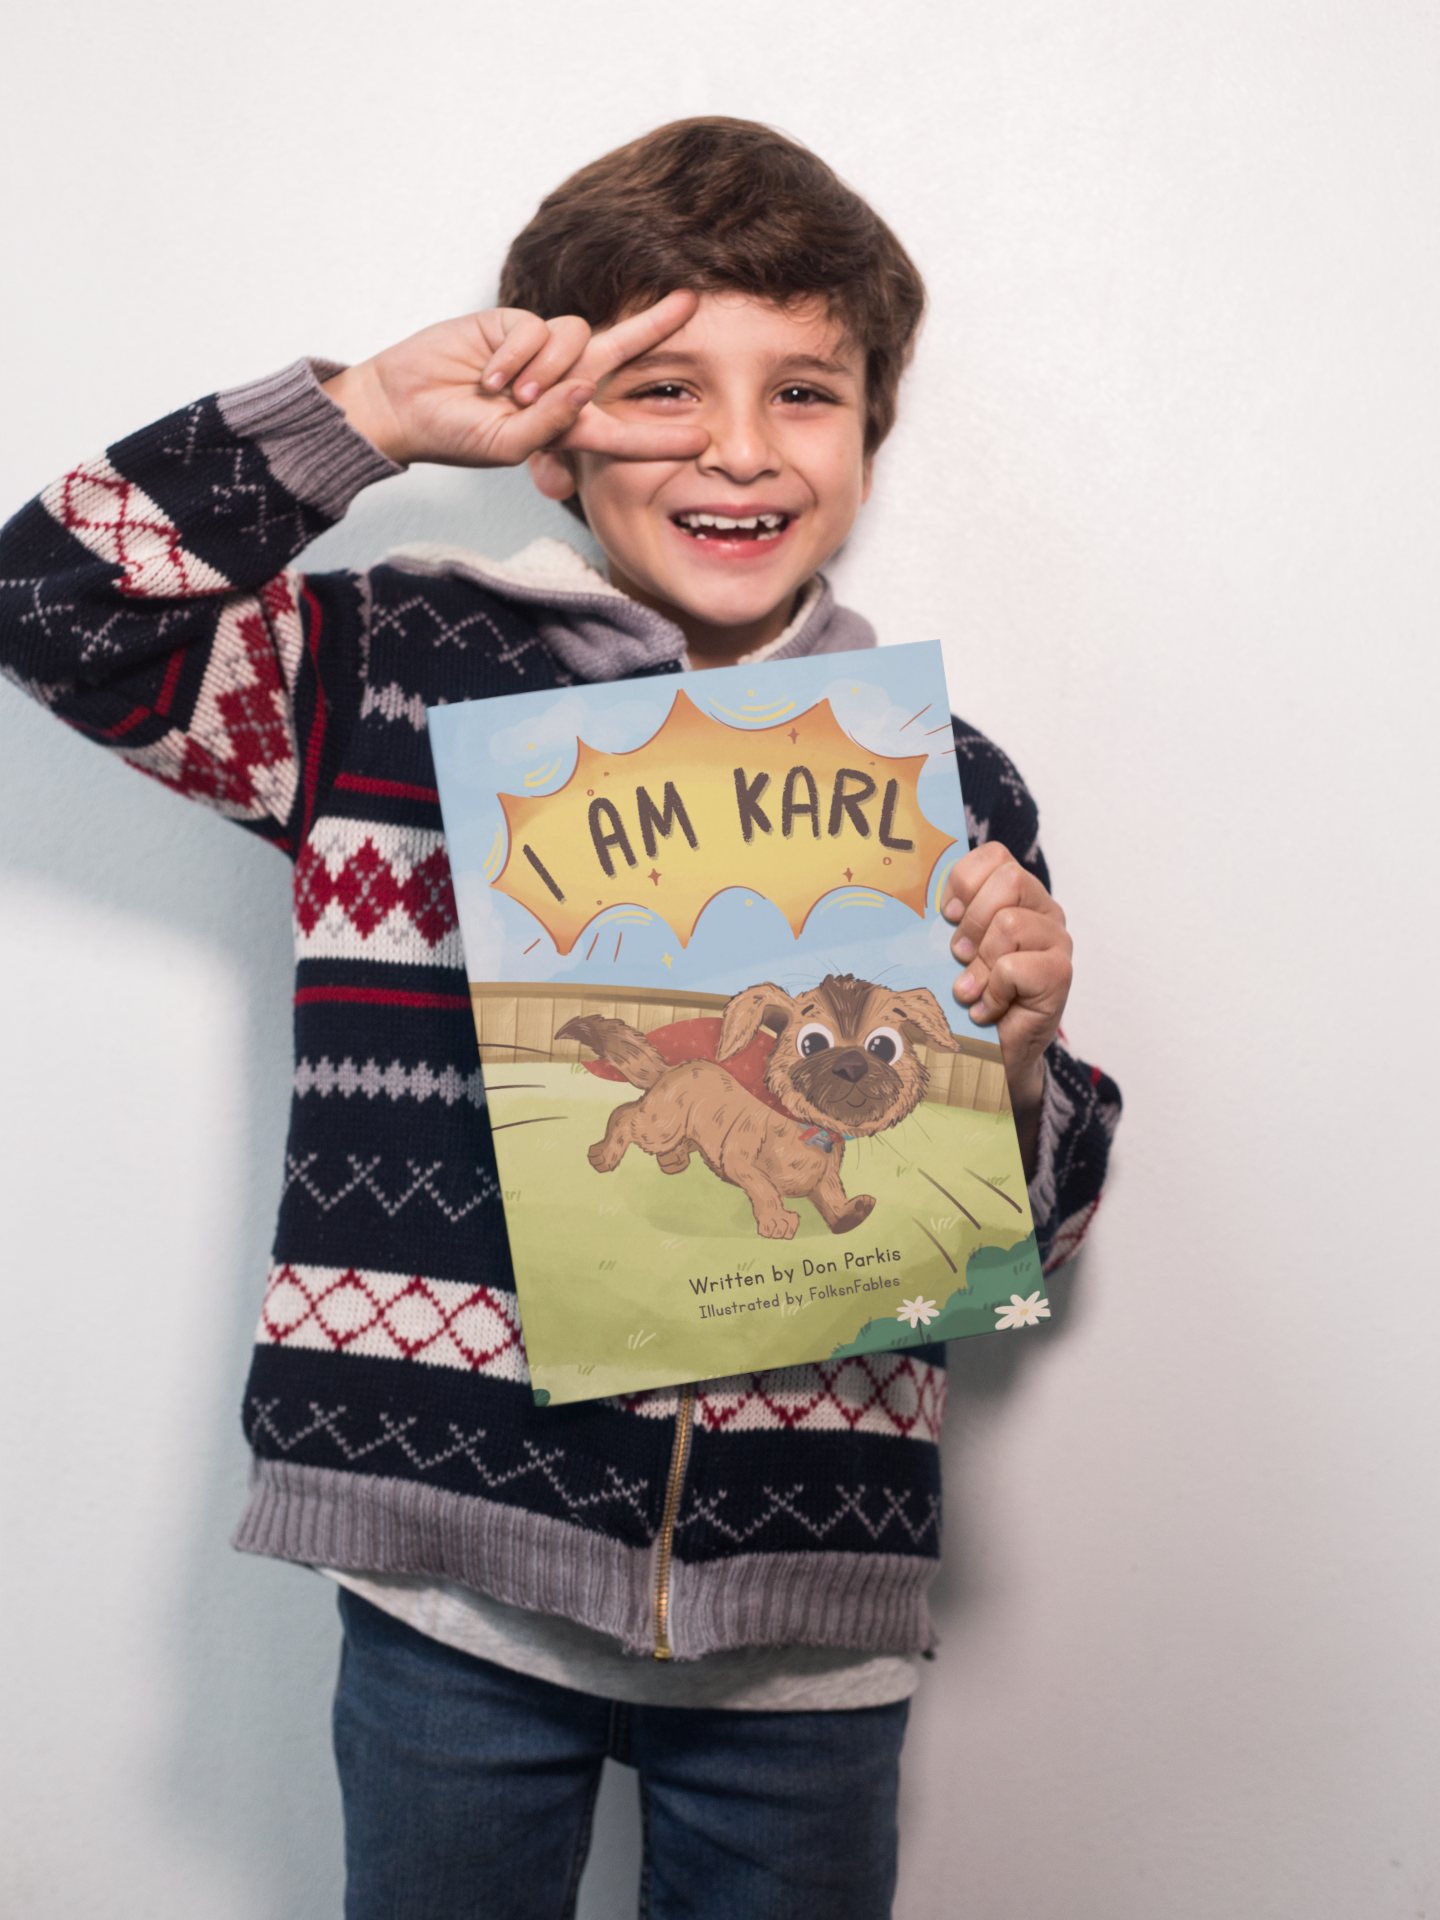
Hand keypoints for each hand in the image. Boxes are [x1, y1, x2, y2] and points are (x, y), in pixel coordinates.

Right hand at [322, 291, 708, 469]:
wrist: (403, 404)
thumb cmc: (456, 435)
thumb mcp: (508, 446)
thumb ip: (551, 425)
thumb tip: (585, 386)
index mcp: (567, 426)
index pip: (622, 429)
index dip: (660, 436)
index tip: (701, 438)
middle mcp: (561, 384)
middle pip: (619, 351)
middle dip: (654, 326)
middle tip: (691, 303)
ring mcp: (539, 351)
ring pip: (576, 341)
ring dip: (543, 371)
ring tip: (507, 395)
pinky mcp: (514, 323)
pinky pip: (538, 330)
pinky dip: (515, 357)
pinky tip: (489, 376)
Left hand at [941, 842, 1072, 1142]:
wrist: (995, 1053)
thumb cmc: (973, 994)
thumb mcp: (956, 946)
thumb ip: (949, 916)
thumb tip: (907, 894)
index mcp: (1020, 895)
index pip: (996, 856)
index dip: (963, 884)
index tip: (947, 918)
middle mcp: (1045, 911)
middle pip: (1009, 879)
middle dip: (973, 921)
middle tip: (960, 956)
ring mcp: (1058, 942)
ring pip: (1009, 924)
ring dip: (980, 963)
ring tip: (972, 988)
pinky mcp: (1061, 975)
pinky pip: (1014, 967)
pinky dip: (993, 991)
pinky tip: (990, 1008)